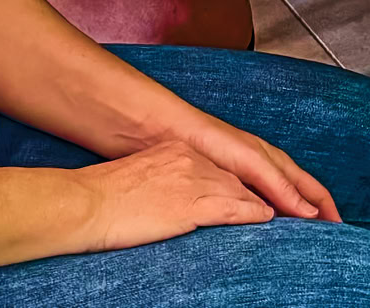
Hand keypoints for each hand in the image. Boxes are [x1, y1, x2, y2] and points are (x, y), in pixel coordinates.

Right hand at [77, 139, 277, 249]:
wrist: (85, 203)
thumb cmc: (101, 198)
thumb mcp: (139, 180)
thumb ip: (162, 183)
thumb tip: (168, 199)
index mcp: (176, 152)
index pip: (218, 167)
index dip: (241, 182)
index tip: (258, 193)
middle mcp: (188, 161)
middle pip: (235, 178)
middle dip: (260, 191)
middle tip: (284, 201)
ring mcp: (190, 180)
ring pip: (238, 192)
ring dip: (263, 204)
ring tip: (284, 214)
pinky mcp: (188, 204)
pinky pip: (229, 209)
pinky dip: (251, 213)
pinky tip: (265, 217)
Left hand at [170, 107, 339, 224]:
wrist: (178, 134)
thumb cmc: (215, 139)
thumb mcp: (254, 163)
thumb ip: (281, 186)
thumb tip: (311, 212)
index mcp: (278, 162)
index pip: (313, 189)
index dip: (328, 208)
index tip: (340, 229)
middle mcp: (268, 169)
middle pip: (301, 195)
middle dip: (317, 214)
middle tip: (329, 238)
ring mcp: (252, 178)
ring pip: (283, 201)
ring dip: (296, 218)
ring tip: (304, 239)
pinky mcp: (234, 186)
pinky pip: (261, 206)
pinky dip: (272, 218)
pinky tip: (267, 230)